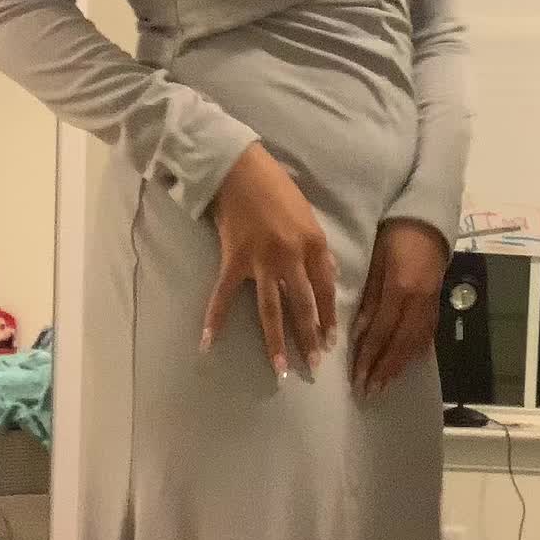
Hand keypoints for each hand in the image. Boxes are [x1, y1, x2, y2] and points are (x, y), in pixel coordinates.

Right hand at [203, 143, 336, 378]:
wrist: (239, 170)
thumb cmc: (277, 188)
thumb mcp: (309, 216)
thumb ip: (320, 249)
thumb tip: (331, 274)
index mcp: (314, 245)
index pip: (326, 290)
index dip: (329, 318)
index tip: (330, 342)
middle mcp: (291, 258)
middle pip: (303, 307)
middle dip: (308, 339)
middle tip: (313, 368)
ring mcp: (261, 262)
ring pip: (271, 310)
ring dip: (275, 342)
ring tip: (279, 369)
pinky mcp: (233, 261)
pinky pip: (223, 296)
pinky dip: (214, 320)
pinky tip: (208, 344)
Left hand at [353, 220, 447, 397]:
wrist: (428, 223)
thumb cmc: (394, 238)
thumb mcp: (376, 263)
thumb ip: (369, 298)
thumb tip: (358, 333)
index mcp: (400, 289)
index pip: (381, 330)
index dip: (368, 356)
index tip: (356, 378)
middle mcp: (418, 302)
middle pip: (399, 343)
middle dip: (382, 370)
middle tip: (368, 391)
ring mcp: (430, 306)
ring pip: (414, 344)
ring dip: (398, 368)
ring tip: (384, 387)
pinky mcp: (436, 306)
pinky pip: (426, 336)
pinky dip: (414, 354)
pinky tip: (405, 366)